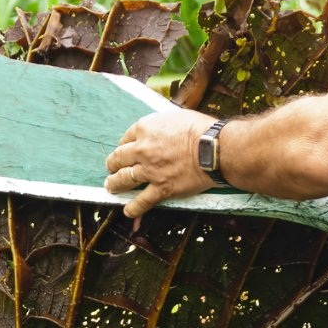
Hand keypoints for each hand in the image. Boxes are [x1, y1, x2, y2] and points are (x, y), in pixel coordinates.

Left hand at [104, 108, 219, 217]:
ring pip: (123, 180)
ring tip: (111, 187)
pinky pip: (141, 201)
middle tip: (111, 168)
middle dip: (112, 164)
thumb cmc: (202, 129)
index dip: (123, 146)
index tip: (124, 150)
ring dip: (114, 184)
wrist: (215, 148)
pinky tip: (128, 210)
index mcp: (145, 129)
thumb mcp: (176, 117)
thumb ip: (161, 126)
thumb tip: (158, 132)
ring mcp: (149, 171)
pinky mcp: (160, 188)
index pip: (125, 139)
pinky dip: (133, 208)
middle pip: (118, 159)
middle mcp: (142, 149)